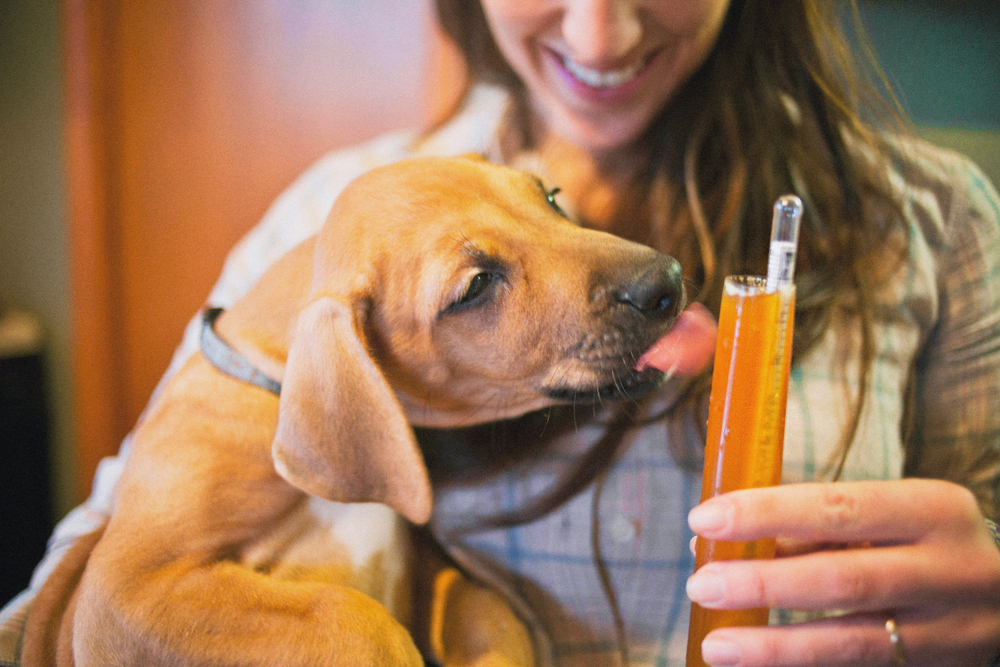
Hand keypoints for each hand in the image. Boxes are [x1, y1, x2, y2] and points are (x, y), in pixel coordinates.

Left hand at [685, 479, 999, 666]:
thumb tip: (723, 537)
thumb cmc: (926, 543)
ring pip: (851, 643)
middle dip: (763, 583)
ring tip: (717, 643)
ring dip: (775, 645)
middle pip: (843, 579)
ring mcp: (948, 632)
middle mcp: (948, 570)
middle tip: (701, 582)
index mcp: (932, 509)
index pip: (837, 507)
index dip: (766, 513)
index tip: (705, 519)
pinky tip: (757, 665)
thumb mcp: (889, 518)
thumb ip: (815, 527)